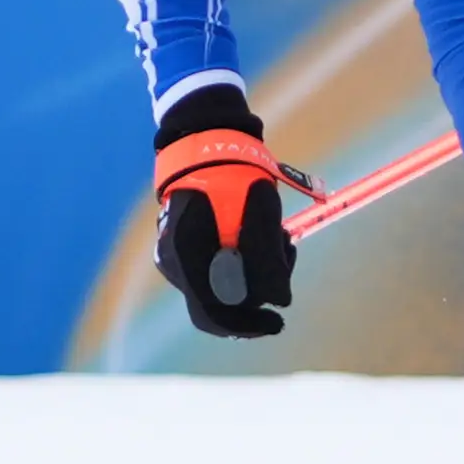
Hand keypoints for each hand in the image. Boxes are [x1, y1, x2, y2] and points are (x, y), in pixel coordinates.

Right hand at [153, 84, 296, 337]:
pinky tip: (267, 233)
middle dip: (263, 287)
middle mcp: (176, 264)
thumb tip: (280, 302)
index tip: (279, 323)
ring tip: (281, 236)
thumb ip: (269, 261)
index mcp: (186, 257)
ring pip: (226, 284)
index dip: (249, 325)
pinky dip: (247, 258)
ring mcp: (180, 256)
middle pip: (223, 302)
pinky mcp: (191, 246)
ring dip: (260, 268)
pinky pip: (221, 267)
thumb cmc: (235, 172)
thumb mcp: (261, 213)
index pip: (214, 315)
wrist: (209, 137)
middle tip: (287, 255)